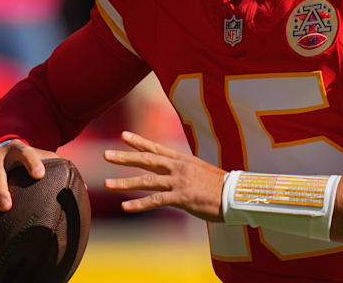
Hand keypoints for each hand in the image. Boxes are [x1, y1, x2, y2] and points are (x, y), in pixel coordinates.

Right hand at [0, 139, 59, 220]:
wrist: (7, 151)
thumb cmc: (31, 161)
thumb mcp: (44, 158)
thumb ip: (60, 168)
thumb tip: (83, 187)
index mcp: (18, 148)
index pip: (26, 153)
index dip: (32, 163)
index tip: (40, 176)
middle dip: (0, 190)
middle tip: (6, 207)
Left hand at [103, 130, 225, 221]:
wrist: (235, 195)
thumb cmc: (220, 186)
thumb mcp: (201, 172)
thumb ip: (185, 171)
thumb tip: (174, 173)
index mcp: (183, 160)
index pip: (157, 148)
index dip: (139, 142)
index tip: (123, 135)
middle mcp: (179, 168)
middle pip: (147, 160)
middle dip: (125, 157)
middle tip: (106, 154)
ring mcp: (179, 182)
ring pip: (147, 180)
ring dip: (125, 182)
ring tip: (107, 183)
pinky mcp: (181, 197)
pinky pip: (156, 200)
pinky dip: (139, 204)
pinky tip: (125, 206)